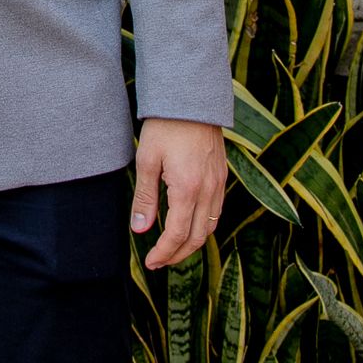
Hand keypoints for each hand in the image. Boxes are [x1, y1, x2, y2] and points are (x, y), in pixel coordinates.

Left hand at [132, 117, 227, 268]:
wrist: (192, 100)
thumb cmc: (165, 127)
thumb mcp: (146, 160)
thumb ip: (145, 198)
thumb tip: (141, 229)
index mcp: (187, 189)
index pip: (176, 235)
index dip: (163, 253)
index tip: (151, 262)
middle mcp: (208, 191)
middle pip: (197, 238)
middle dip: (178, 255)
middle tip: (159, 262)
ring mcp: (219, 184)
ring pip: (210, 228)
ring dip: (192, 244)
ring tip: (172, 249)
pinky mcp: (222, 177)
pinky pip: (216, 212)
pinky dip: (203, 227)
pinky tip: (189, 226)